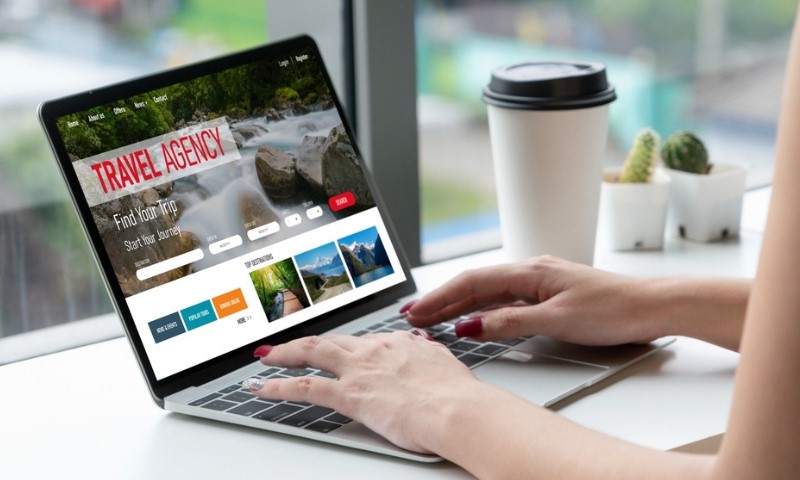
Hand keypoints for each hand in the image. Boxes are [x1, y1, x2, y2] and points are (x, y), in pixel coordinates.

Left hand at [247, 331, 482, 452]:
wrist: (457, 408)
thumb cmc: (457, 394)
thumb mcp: (444, 363)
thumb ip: (428, 355)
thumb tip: (424, 350)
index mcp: (398, 343)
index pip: (362, 342)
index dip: (345, 347)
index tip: (336, 351)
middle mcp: (374, 350)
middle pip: (330, 340)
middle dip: (303, 343)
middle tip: (284, 347)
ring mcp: (359, 370)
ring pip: (311, 353)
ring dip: (284, 354)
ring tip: (267, 357)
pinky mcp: (349, 394)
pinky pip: (304, 387)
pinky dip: (278, 386)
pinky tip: (263, 387)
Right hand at [405, 255, 662, 345]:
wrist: (651, 306)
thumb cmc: (614, 308)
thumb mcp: (558, 319)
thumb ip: (511, 322)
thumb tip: (473, 325)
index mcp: (530, 271)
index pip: (473, 282)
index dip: (441, 297)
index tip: (417, 311)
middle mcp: (531, 273)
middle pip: (476, 285)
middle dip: (442, 300)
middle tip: (413, 315)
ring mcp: (540, 284)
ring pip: (489, 294)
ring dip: (459, 306)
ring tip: (432, 318)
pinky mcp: (549, 297)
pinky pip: (505, 302)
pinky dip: (483, 312)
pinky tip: (473, 321)